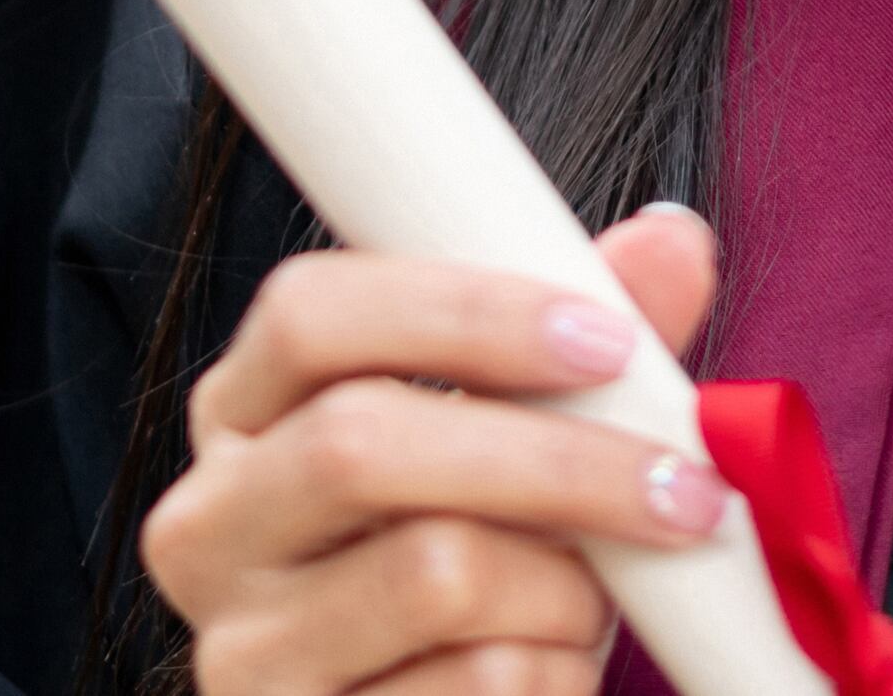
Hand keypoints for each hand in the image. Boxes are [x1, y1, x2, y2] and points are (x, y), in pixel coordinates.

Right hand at [143, 204, 727, 695]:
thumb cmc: (476, 562)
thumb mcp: (517, 446)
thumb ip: (582, 349)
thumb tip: (672, 241)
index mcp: (245, 413)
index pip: (307, 314)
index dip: (463, 312)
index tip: (606, 339)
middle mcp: (211, 524)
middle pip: (361, 442)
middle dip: (555, 460)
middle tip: (681, 487)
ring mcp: (241, 648)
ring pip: (433, 573)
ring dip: (565, 588)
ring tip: (598, 600)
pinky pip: (472, 686)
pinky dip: (551, 676)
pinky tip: (553, 670)